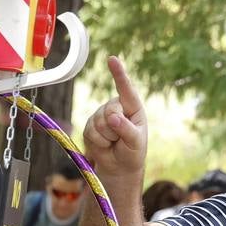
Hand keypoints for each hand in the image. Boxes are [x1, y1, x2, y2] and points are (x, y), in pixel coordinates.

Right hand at [82, 56, 146, 185]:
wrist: (118, 167)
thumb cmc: (132, 152)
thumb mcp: (135, 142)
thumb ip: (126, 129)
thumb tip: (113, 118)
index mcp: (132, 107)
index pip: (126, 89)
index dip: (119, 74)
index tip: (112, 59)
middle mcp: (116, 107)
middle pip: (110, 111)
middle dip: (114, 128)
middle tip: (120, 139)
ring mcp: (101, 115)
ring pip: (98, 122)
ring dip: (106, 137)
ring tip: (113, 142)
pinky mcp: (90, 125)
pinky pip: (90, 131)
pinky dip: (98, 142)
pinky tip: (104, 145)